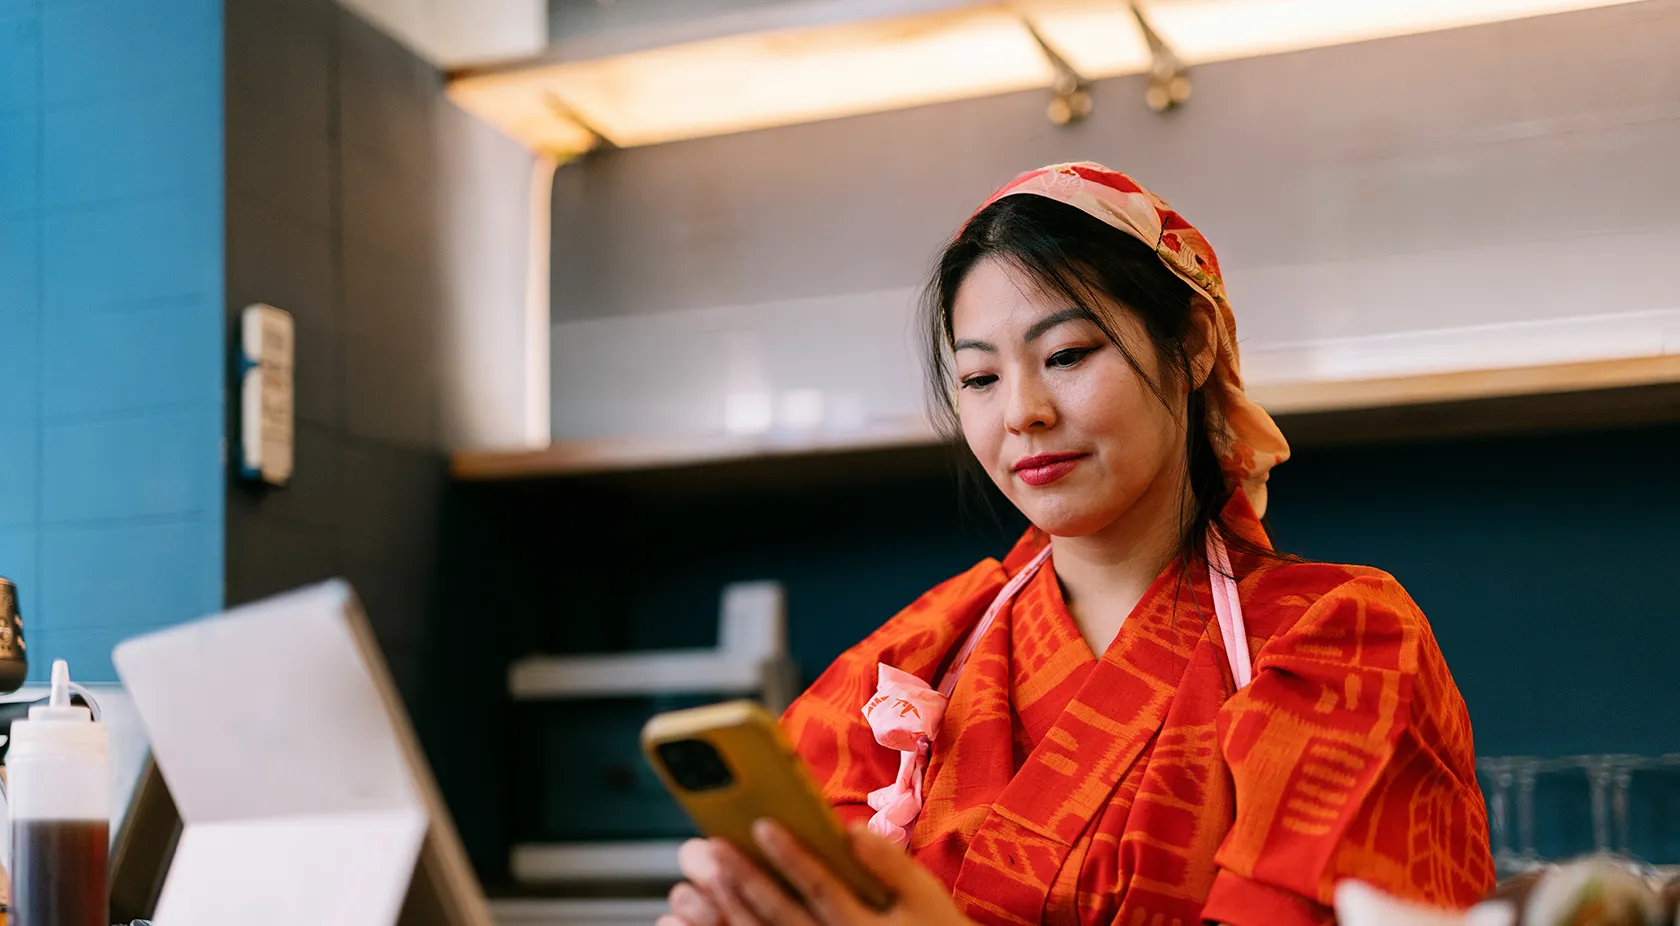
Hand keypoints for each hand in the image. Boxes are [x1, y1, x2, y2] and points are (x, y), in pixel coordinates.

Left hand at [659, 820, 974, 925]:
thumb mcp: (926, 898)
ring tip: (693, 886)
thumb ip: (891, 863)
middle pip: (781, 915)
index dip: (792, 857)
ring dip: (724, 915)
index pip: (821, 888)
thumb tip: (852, 830)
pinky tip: (692, 924)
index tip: (762, 826)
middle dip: (743, 881)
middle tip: (710, 849)